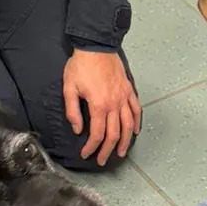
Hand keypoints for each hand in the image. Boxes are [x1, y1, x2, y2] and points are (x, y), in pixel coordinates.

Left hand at [63, 50, 141, 165]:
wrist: (96, 45)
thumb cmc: (80, 65)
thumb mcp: (69, 88)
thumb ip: (73, 111)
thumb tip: (78, 129)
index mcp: (98, 105)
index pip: (97, 134)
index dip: (91, 148)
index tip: (86, 154)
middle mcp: (114, 104)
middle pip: (114, 134)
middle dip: (108, 150)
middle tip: (103, 160)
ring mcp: (123, 97)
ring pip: (128, 125)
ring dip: (125, 141)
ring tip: (121, 152)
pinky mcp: (128, 90)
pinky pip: (136, 109)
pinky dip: (137, 121)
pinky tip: (136, 131)